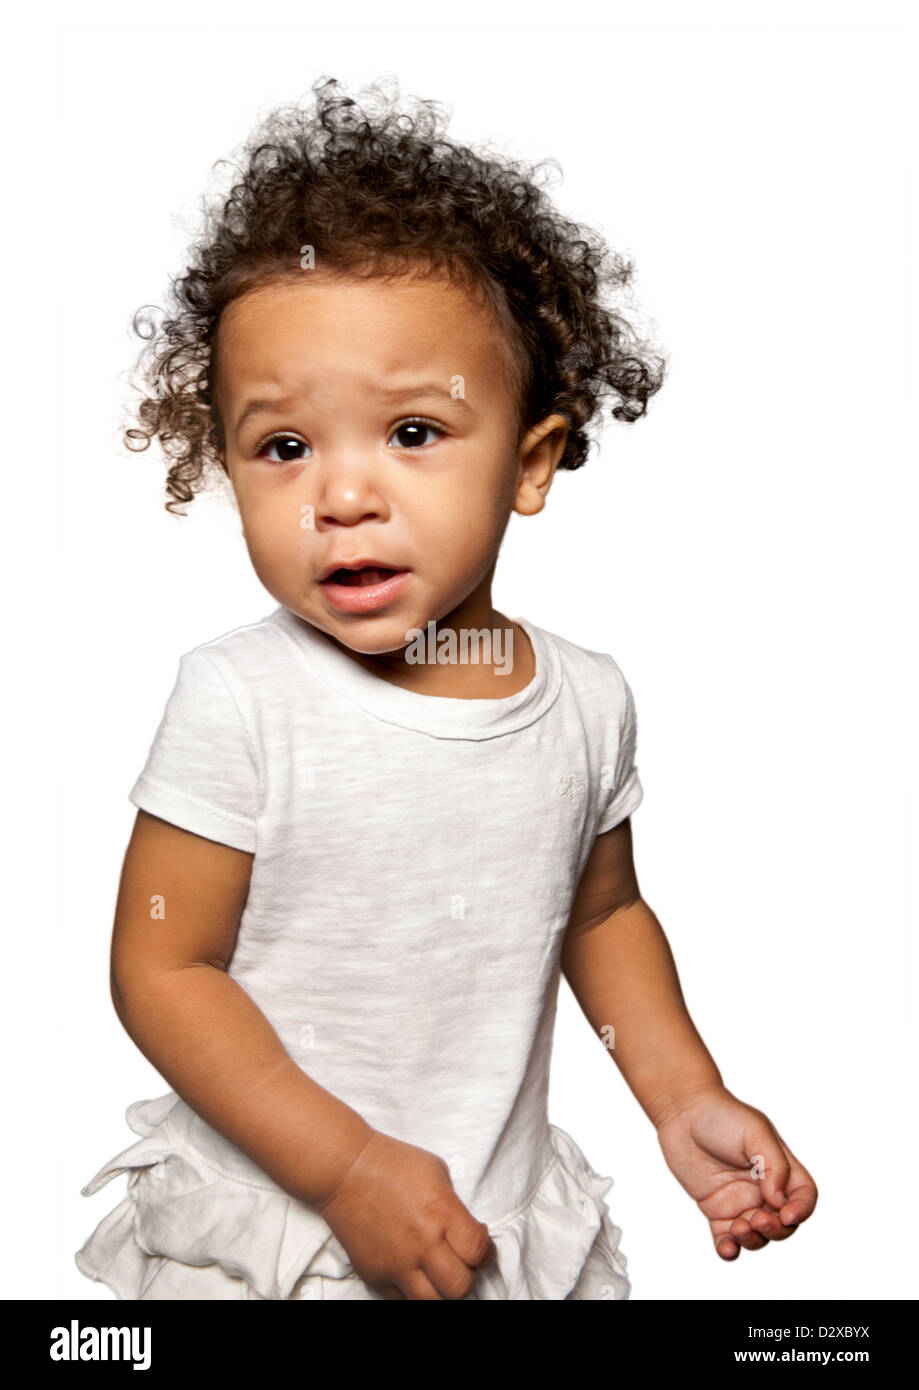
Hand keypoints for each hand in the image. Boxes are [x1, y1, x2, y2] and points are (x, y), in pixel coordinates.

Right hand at [318, 1129, 497, 1298]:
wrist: (345, 1169)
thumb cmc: (391, 1163)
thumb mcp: (437, 1173)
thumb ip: (455, 1208)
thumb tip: (468, 1233)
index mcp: (441, 1211)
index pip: (479, 1252)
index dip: (487, 1254)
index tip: (481, 1249)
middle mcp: (421, 1242)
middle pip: (460, 1287)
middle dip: (467, 1277)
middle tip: (460, 1263)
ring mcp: (395, 1262)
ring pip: (431, 1302)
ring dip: (440, 1291)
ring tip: (437, 1273)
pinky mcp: (373, 1274)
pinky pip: (400, 1299)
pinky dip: (410, 1290)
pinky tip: (411, 1270)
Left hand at [653, 1083, 817, 1259]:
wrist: (683, 1112)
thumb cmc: (722, 1114)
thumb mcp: (754, 1131)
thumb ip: (773, 1164)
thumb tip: (779, 1198)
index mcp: (780, 1167)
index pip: (803, 1195)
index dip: (802, 1209)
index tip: (787, 1214)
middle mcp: (764, 1188)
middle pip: (783, 1223)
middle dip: (775, 1229)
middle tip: (756, 1220)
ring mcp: (740, 1201)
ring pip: (757, 1236)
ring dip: (753, 1240)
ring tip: (737, 1228)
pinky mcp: (716, 1210)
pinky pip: (726, 1238)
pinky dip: (729, 1249)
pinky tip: (726, 1248)